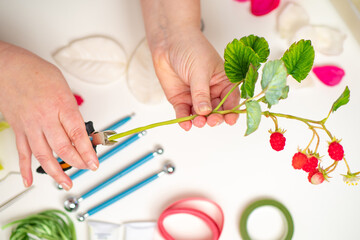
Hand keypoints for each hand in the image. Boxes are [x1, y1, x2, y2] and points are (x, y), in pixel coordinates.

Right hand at [0, 43, 98, 189]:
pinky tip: (29, 179)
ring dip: (56, 171)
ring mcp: (30, 125)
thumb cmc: (37, 73)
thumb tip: (81, 132)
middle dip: (76, 162)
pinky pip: (22, 152)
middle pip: (62, 147)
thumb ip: (72, 111)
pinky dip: (25, 168)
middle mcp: (45, 117)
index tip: (94, 162)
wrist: (8, 67)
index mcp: (61, 105)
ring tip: (66, 182)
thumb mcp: (63, 88)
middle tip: (86, 168)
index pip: (77, 134)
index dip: (87, 151)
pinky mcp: (18, 129)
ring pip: (43, 154)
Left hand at [151, 29, 239, 129]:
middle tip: (211, 120)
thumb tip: (204, 111)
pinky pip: (184, 114)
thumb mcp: (200, 70)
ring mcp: (196, 98)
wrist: (168, 42)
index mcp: (223, 82)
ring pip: (201, 115)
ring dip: (200, 121)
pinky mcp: (181, 100)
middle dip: (215, 118)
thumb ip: (201, 92)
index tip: (230, 120)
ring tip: (198, 121)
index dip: (232, 111)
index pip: (231, 100)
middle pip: (217, 111)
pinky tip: (186, 124)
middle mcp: (211, 92)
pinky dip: (185, 120)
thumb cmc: (190, 48)